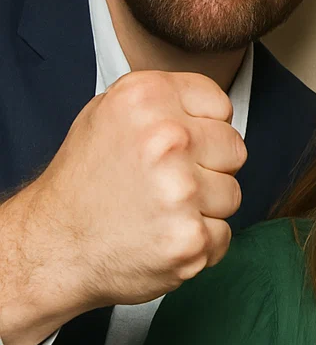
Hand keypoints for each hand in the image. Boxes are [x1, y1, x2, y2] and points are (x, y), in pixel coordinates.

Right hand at [0, 71, 245, 344]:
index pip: (220, 105)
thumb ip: (166, 101)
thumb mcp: (111, 113)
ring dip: (204, 207)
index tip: (179, 145)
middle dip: (209, 167)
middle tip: (167, 182)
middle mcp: (167, 138)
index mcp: (147, 97)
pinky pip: (223, 235)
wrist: (53, 246)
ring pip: (231, 193)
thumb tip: (217, 110)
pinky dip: (199, 242)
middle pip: (234, 149)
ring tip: (161, 210)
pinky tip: (163, 235)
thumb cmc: (85, 180)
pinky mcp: (190, 238)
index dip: (203, 128)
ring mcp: (181, 191)